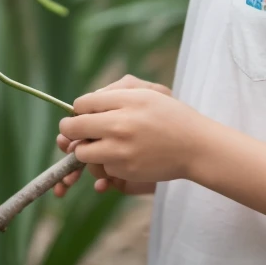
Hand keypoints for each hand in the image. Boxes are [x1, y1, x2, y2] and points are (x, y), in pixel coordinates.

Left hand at [57, 74, 201, 188]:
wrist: (196, 146)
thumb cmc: (170, 115)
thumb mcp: (145, 93)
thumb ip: (112, 94)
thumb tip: (83, 105)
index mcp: (124, 103)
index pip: (82, 104)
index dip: (79, 109)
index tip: (83, 113)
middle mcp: (119, 126)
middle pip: (74, 128)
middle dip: (70, 130)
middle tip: (73, 130)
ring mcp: (121, 151)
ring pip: (82, 153)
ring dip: (86, 149)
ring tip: (101, 144)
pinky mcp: (125, 171)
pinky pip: (102, 167)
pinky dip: (106, 163)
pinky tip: (122, 156)